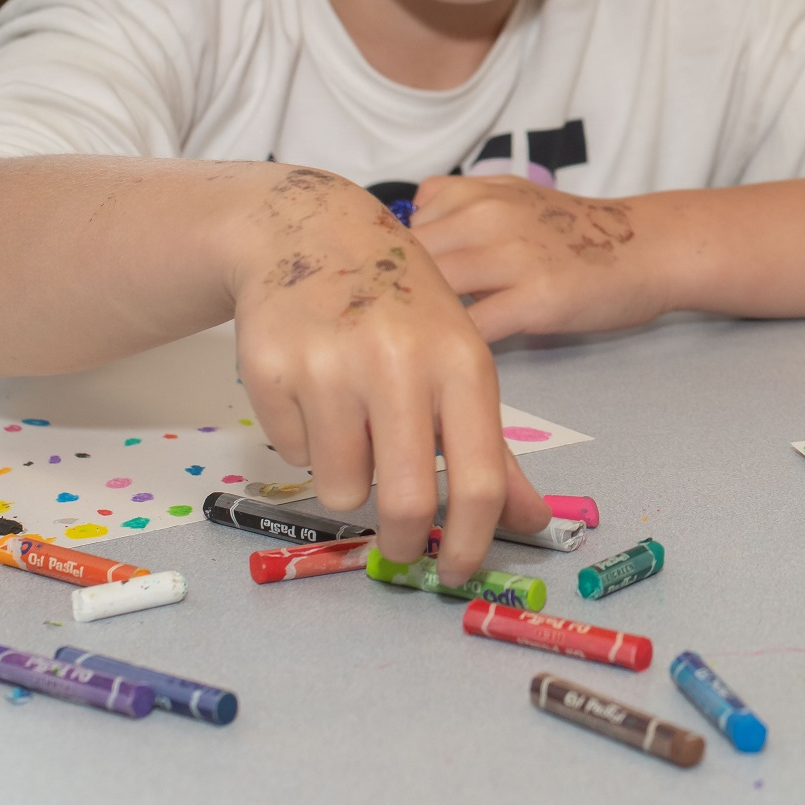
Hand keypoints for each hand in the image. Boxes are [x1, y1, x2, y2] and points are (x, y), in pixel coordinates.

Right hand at [229, 168, 548, 580]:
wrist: (312, 231)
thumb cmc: (402, 305)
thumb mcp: (460, 360)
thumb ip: (494, 449)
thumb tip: (533, 522)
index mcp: (461, 362)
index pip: (479, 479)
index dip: (470, 542)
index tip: (456, 572)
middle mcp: (399, 363)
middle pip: (404, 499)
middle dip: (401, 540)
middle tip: (398, 545)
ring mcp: (330, 366)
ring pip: (340, 486)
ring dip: (348, 477)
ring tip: (353, 423)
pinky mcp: (271, 370)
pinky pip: (291, 454)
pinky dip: (305, 442)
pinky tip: (314, 390)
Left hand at [409, 175, 662, 338]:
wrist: (647, 246)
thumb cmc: (574, 232)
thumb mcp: (513, 196)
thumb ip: (458, 206)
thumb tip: (404, 235)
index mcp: (477, 192)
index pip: (401, 226)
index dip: (387, 266)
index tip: (384, 296)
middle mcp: (489, 215)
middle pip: (408, 261)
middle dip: (395, 298)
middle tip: (395, 333)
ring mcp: (514, 256)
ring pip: (435, 291)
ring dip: (420, 326)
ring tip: (418, 351)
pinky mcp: (538, 298)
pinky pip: (474, 327)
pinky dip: (456, 348)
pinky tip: (453, 360)